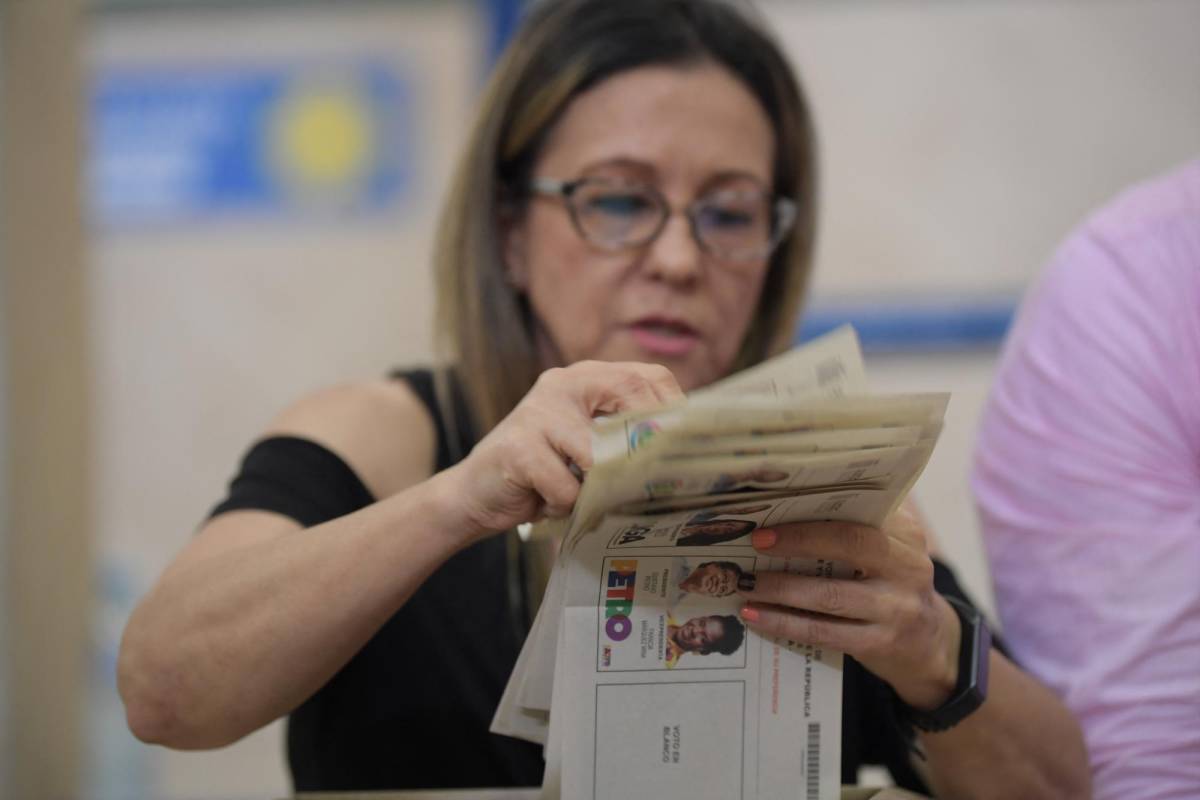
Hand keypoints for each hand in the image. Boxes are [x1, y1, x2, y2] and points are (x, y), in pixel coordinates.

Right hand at [445, 361, 682, 542]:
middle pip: (630, 395)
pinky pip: (567, 487)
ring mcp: (538, 412)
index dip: (673, 409)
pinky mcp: (519, 448)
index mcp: (584, 378)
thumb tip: (682, 455)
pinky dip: (565, 504)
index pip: (646, 377)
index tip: (685, 447)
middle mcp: (562, 384)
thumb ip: (622, 437)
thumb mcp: (587, 445)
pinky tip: (548, 502)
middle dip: (646, 443)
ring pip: (600, 453)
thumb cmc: (542, 472)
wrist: (475, 492)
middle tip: (651, 480)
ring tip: (583, 497)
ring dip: (599, 486)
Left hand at [737, 505, 961, 709]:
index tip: (774, 508)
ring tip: (745, 583)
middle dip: (798, 540)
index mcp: (907, 534)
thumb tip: (789, 503)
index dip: (818, 507)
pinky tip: (755, 615)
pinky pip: (823, 631)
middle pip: (851, 544)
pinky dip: (784, 623)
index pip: (862, 510)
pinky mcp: (879, 643)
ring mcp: (896, 608)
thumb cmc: (891, 583)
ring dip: (780, 588)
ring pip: (830, 595)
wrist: (929, 644)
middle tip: (756, 542)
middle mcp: (908, 567)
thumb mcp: (889, 550)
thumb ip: (856, 524)